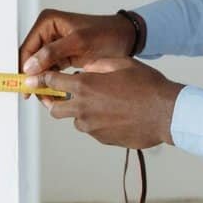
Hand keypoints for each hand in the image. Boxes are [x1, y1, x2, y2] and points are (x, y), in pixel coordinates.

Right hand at [18, 9, 137, 98]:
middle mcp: (48, 32)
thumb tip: (30, 66)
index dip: (23, 67)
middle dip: (33, 77)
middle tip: (36, 95)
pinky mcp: (63, 55)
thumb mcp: (79, 42)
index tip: (24, 85)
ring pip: (40, 67)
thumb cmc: (107, 34)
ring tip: (47, 98)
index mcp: (48, 22)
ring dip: (42, 82)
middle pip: (31, 59)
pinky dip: (52, 82)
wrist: (126, 38)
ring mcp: (55, 44)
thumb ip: (52, 53)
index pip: (28, 47)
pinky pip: (51, 70)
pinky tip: (54, 93)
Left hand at [26, 58, 184, 148]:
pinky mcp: (102, 138)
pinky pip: (92, 129)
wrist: (166, 113)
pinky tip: (114, 114)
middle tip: (62, 95)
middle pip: (54, 108)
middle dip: (55, 101)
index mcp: (85, 85)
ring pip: (74, 120)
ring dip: (80, 112)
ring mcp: (92, 126)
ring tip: (101, 103)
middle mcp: (83, 108)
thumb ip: (98, 63)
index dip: (42, 79)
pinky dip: (96, 122)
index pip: (52, 82)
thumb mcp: (121, 63)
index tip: (36, 81)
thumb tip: (86, 67)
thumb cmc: (147, 86)